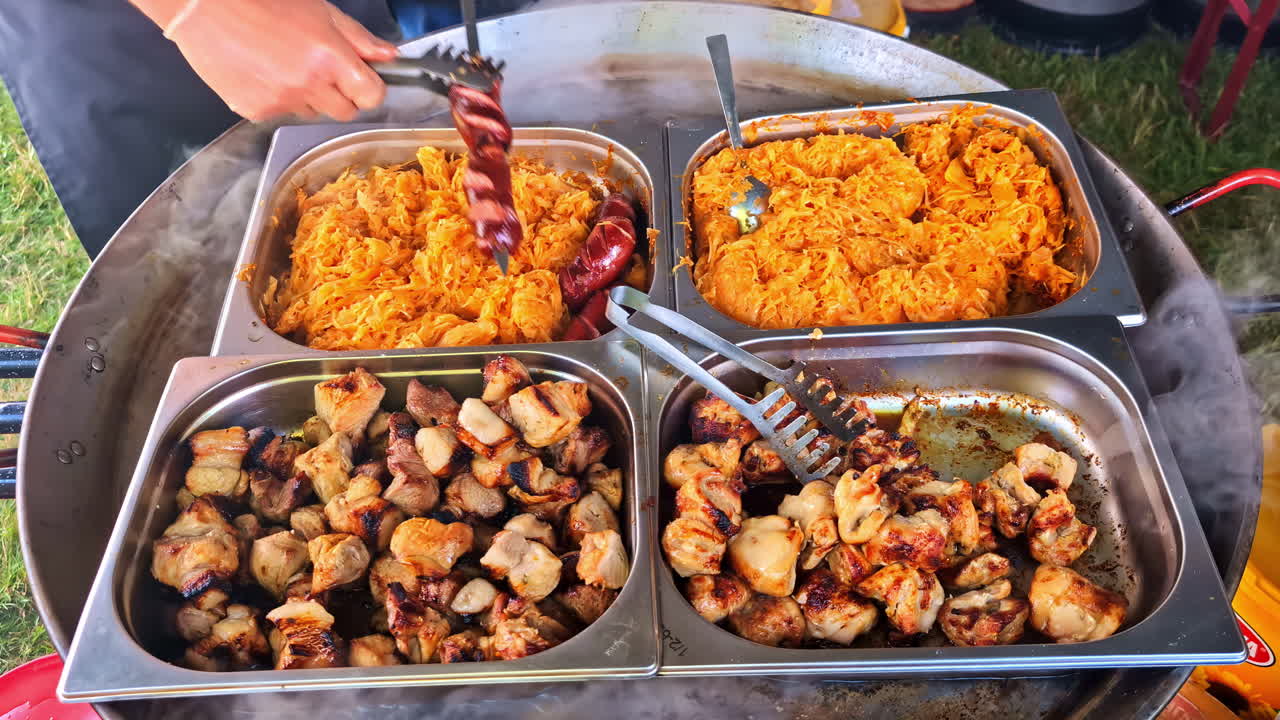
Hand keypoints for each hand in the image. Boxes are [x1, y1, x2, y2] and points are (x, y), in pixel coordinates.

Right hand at [145, 0, 397, 121]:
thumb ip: (358, 38)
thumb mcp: (320, 11)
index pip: (372, 96)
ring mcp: (283, 102)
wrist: (204, 7)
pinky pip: (281, 115)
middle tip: (321, 71)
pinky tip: (263, 73)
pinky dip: (278, 99)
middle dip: (341, 95)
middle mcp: (310, 85)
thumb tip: (389, 56)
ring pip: (313, 114)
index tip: (361, 80)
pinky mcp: (257, 112)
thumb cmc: (262, 2)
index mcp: (331, 58)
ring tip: (285, 66)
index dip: (369, 89)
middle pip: (346, 112)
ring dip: (309, 97)